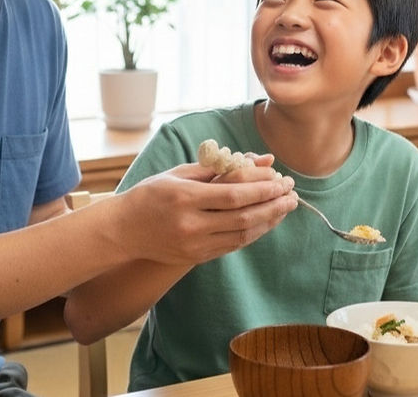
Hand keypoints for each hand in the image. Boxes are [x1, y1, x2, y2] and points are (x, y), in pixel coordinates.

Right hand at [119, 165, 296, 265]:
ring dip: (270, 219)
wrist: (124, 231)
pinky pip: (234, 245)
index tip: (282, 178)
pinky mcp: (198, 258)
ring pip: (243, 233)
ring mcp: (195, 245)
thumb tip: (259, 160)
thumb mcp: (180, 173)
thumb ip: (220, 168)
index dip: (263, 187)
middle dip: (273, 203)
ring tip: (287, 206)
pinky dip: (255, 232)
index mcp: (185, 198)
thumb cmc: (151, 195)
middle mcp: (192, 225)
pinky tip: (267, 220)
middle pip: (244, 215)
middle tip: (292, 193)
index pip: (235, 194)